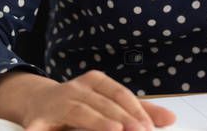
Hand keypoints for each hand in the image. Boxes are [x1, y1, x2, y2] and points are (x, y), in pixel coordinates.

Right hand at [0, 69, 176, 130]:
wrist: (35, 101)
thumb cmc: (78, 104)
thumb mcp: (107, 102)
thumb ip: (138, 110)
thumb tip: (170, 119)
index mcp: (95, 82)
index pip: (120, 94)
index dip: (135, 110)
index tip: (149, 127)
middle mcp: (76, 89)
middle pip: (104, 104)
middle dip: (124, 119)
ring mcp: (56, 103)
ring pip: (81, 112)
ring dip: (98, 122)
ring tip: (115, 130)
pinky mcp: (37, 121)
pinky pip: (42, 129)